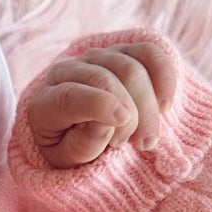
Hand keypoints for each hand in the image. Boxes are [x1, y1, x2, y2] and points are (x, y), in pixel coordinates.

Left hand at [26, 41, 177, 168]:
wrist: (79, 133)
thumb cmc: (72, 149)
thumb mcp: (69, 159)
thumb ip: (83, 145)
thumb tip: (105, 125)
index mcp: (46, 101)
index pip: (71, 95)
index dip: (100, 106)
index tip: (124, 126)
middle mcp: (66, 71)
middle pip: (107, 78)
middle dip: (133, 113)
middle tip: (142, 144)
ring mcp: (95, 57)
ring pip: (131, 67)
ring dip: (148, 105)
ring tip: (147, 137)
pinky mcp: (121, 52)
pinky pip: (148, 53)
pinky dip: (163, 77)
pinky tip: (165, 106)